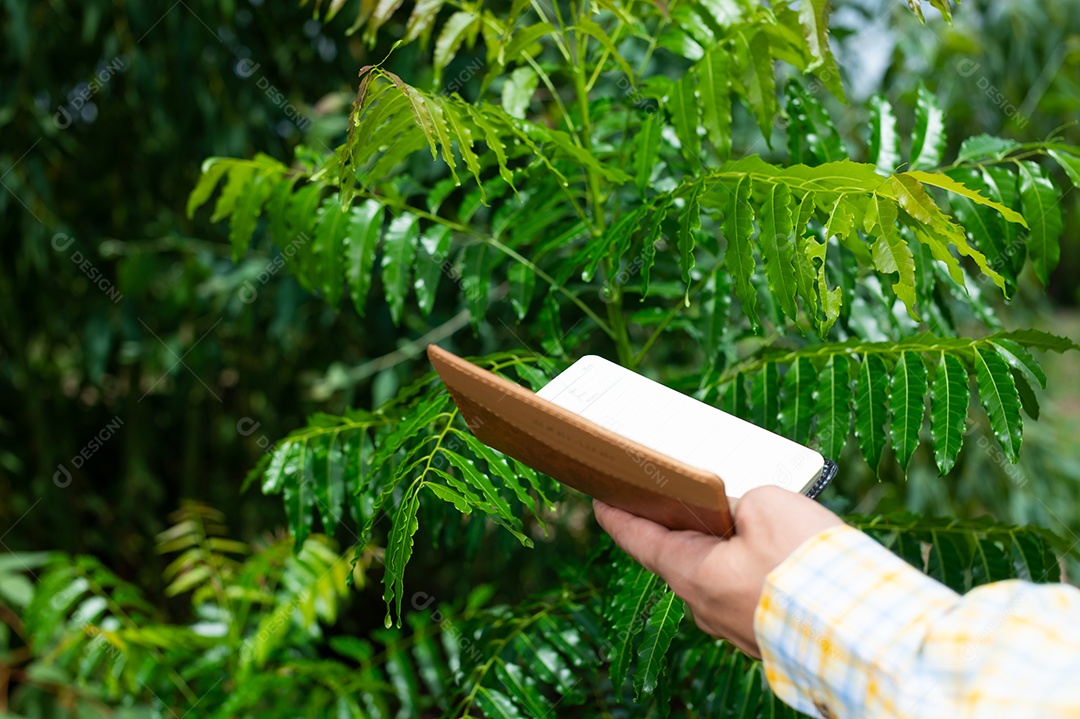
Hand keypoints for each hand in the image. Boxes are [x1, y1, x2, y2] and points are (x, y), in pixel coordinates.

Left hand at [593, 486, 842, 656]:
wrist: (863, 631)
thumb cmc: (805, 565)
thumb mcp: (765, 506)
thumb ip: (737, 503)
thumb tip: (734, 515)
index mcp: (691, 574)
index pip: (638, 539)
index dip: (618, 514)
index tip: (601, 499)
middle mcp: (704, 607)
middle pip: (677, 555)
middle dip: (677, 524)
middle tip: (674, 493)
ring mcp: (734, 626)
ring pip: (715, 575)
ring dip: (720, 546)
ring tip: (738, 516)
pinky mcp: (765, 634)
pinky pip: (745, 593)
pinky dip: (747, 569)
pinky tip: (771, 552)